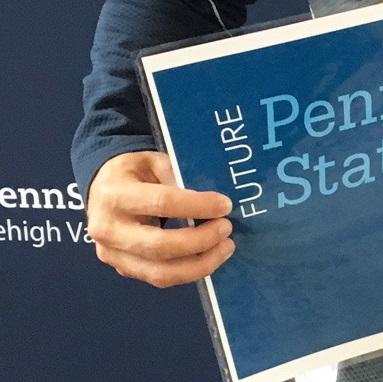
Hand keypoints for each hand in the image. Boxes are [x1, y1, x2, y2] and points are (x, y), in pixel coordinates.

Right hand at [87, 151, 234, 287]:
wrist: (101, 189)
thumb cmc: (132, 171)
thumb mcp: (154, 160)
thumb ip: (178, 177)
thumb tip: (213, 200)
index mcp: (114, 195)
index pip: (161, 202)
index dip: (197, 206)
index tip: (225, 205)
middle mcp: (108, 229)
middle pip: (159, 246)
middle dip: (200, 241)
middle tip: (226, 228)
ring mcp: (112, 254)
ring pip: (159, 272)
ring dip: (199, 264)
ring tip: (225, 248)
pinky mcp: (122, 268)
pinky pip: (158, 277)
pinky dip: (188, 272)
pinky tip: (208, 258)